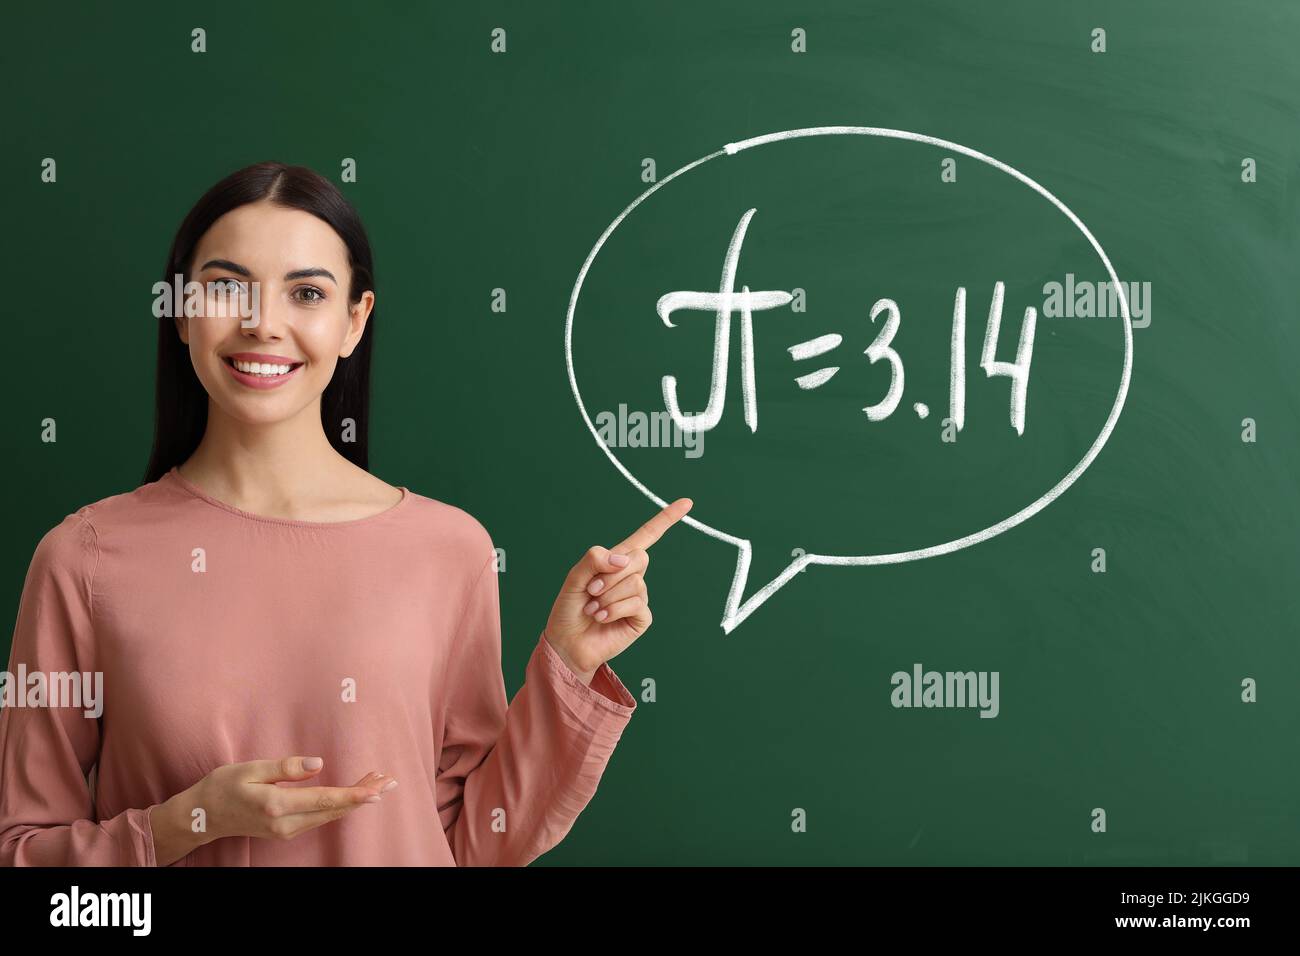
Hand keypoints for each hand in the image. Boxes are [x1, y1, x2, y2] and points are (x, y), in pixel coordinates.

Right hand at [185, 756, 394, 845]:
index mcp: (276, 805)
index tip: (377, 788)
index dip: (354, 794)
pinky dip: (340, 805)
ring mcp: (286, 830)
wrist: (202, 816)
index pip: (324, 800)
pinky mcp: (286, 830)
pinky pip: (320, 818)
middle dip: (364, 795)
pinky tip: (353, 795)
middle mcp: (285, 823)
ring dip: (355, 800)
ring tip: (378, 783)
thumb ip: (285, 768)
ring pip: (329, 816)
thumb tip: (318, 764)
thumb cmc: (223, 786)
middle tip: (390, 780)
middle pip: (333, 810)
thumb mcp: (250, 769)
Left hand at [542, 498, 692, 680]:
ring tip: (594, 608)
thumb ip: (594, 559)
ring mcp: (639, 597)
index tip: (687, 502)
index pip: (646, 536)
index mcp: (617, 561)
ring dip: (608, 596)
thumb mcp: (574, 577)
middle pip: (640, 557)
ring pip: (635, 582)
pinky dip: (614, 609)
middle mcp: (631, 576)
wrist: (567, 642)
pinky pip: (636, 603)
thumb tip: (624, 558)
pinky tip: (602, 618)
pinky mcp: (641, 617)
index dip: (666, 519)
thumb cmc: (569, 609)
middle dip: (611, 574)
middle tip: (591, 590)